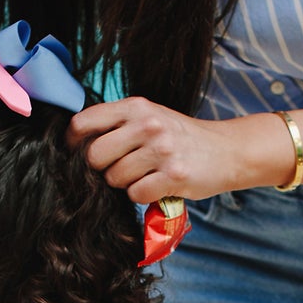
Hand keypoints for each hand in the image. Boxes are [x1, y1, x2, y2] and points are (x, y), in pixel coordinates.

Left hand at [68, 97, 280, 203]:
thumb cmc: (182, 137)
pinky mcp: (174, 176)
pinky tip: (157, 186)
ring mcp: (162, 150)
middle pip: (94, 156)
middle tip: (121, 168)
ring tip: (145, 175)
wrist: (227, 150)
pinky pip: (136, 194)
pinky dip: (143, 196)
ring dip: (125, 184)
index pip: (84, 122)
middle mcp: (148, 124)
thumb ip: (118, 123)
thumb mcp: (151, 116)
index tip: (80, 153)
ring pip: (115, 178)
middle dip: (102, 169)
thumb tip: (78, 145)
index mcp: (136, 107)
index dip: (75, 143)